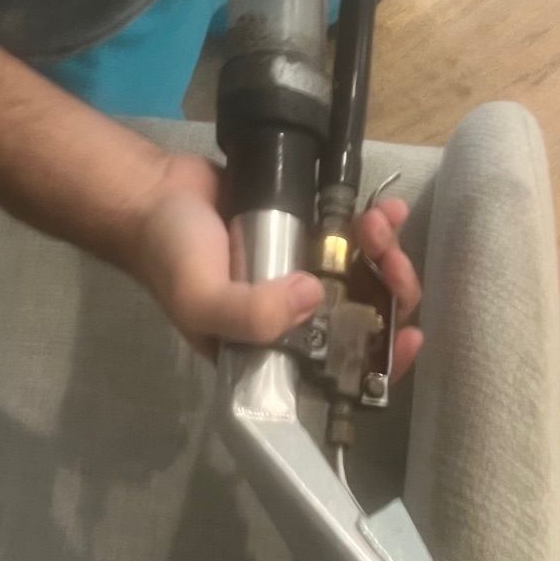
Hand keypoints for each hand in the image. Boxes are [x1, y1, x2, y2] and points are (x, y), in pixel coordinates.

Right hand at [126, 153, 422, 376]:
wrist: (152, 192)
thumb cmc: (169, 255)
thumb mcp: (202, 300)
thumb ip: (251, 314)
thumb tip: (316, 297)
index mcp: (271, 348)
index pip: (336, 369)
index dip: (380, 361)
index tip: (407, 335)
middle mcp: (292, 317)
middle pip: (364, 316)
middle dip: (389, 288)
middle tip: (387, 257)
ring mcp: (300, 272)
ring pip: (365, 272)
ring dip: (384, 248)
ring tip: (377, 219)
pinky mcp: (304, 231)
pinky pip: (351, 234)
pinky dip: (374, 221)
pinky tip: (382, 205)